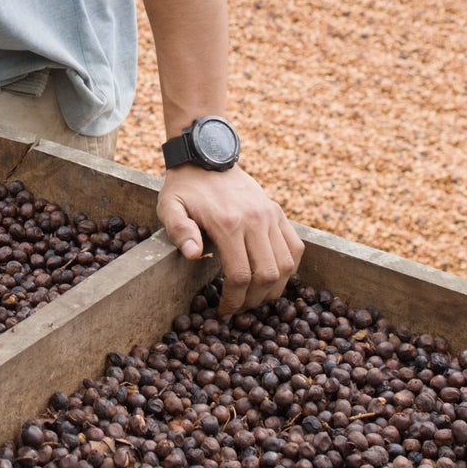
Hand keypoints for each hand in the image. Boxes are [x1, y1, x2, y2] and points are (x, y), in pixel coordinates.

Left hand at [156, 163, 303, 318]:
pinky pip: (296, 247)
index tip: (224, 310)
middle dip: (254, 300)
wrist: (206, 157)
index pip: (240, 275)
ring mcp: (270, 215)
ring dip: (275, 289)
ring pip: (286, 265)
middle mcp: (255, 220)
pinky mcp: (278, 212)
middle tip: (240, 309)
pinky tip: (274, 278)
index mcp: (228, 223)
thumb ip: (179, 230)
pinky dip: (289, 268)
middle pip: (267, 275)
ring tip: (256, 298)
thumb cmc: (184, 188)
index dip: (234, 300)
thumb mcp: (170, 206)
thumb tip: (192, 255)